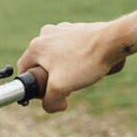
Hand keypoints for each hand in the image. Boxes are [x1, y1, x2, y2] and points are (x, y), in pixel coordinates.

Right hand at [15, 17, 135, 112]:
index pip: (24, 70)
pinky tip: (90, 66)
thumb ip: (50, 101)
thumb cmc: (85, 61)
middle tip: (66, 87)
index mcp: (36, 46)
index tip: (45, 95)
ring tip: (80, 76)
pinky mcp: (77, 30)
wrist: (112, 42)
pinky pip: (71, 51)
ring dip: (65, 70)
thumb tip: (50, 106)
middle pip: (41, 64)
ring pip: (57, 58)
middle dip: (52, 79)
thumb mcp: (61, 87)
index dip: (32, 87)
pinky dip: (77, 61)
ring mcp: (63, 30)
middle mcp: (47, 34)